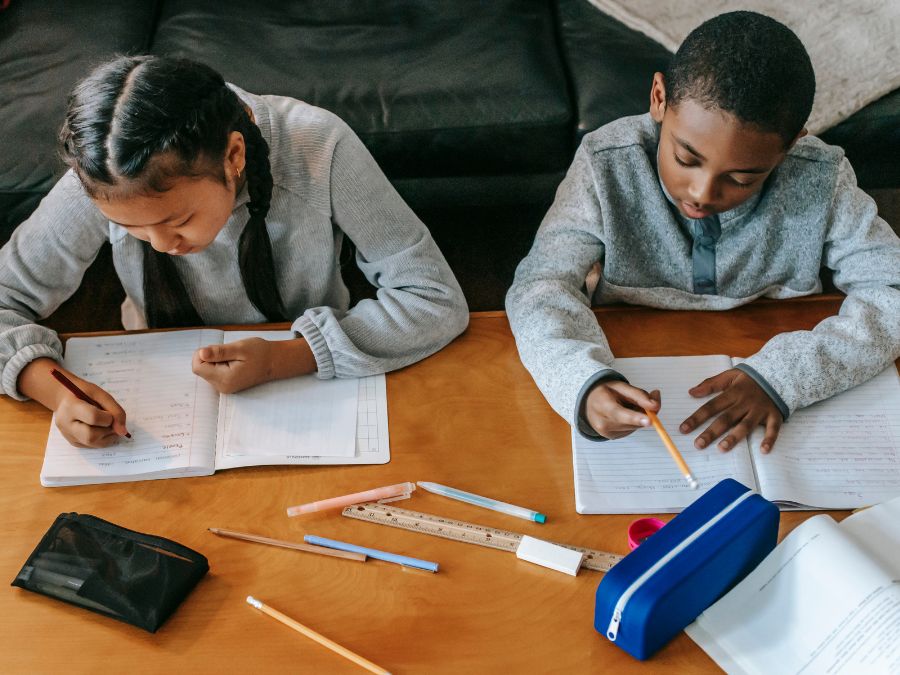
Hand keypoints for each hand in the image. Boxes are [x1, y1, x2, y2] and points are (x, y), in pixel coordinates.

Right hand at [19, 359, 128, 447]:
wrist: (66, 398)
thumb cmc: (84, 393)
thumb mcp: (100, 394)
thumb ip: (115, 410)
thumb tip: (123, 431)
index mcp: (70, 407)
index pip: (93, 417)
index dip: (108, 417)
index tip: (110, 413)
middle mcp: (65, 424)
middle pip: (91, 436)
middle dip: (107, 429)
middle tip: (109, 420)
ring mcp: (68, 435)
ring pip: (93, 443)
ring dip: (107, 435)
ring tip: (105, 423)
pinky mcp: (73, 442)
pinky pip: (93, 446)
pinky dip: (103, 438)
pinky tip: (100, 428)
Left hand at [192, 336, 316, 393]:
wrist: (274, 362)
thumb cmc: (260, 353)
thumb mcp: (240, 348)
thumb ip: (219, 352)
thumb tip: (201, 353)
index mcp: (225, 378)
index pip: (198, 367)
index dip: (202, 354)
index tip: (217, 349)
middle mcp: (222, 387)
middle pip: (201, 369)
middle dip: (210, 357)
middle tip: (229, 353)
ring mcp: (224, 387)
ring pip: (206, 370)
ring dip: (215, 361)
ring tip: (233, 358)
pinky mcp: (226, 385)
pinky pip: (213, 373)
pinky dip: (219, 364)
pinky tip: (233, 362)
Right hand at [585, 380, 660, 438]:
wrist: (588, 401)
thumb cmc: (606, 392)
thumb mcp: (621, 386)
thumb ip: (639, 395)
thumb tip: (656, 406)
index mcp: (601, 405)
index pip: (619, 413)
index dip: (635, 417)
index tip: (649, 421)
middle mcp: (602, 422)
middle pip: (631, 421)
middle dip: (643, 413)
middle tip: (647, 401)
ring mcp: (606, 432)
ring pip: (634, 427)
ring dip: (638, 417)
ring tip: (626, 406)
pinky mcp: (612, 437)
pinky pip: (631, 430)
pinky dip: (633, 422)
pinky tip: (624, 414)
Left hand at [680, 368, 781, 452]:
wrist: (779, 373)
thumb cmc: (750, 378)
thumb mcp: (730, 375)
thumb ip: (711, 384)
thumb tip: (692, 392)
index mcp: (733, 392)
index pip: (711, 406)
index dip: (697, 418)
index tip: (684, 429)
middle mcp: (745, 402)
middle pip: (726, 419)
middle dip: (711, 432)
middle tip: (699, 444)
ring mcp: (760, 410)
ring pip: (746, 425)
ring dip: (735, 437)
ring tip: (722, 448)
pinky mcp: (774, 415)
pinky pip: (773, 428)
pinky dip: (769, 439)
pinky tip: (764, 450)